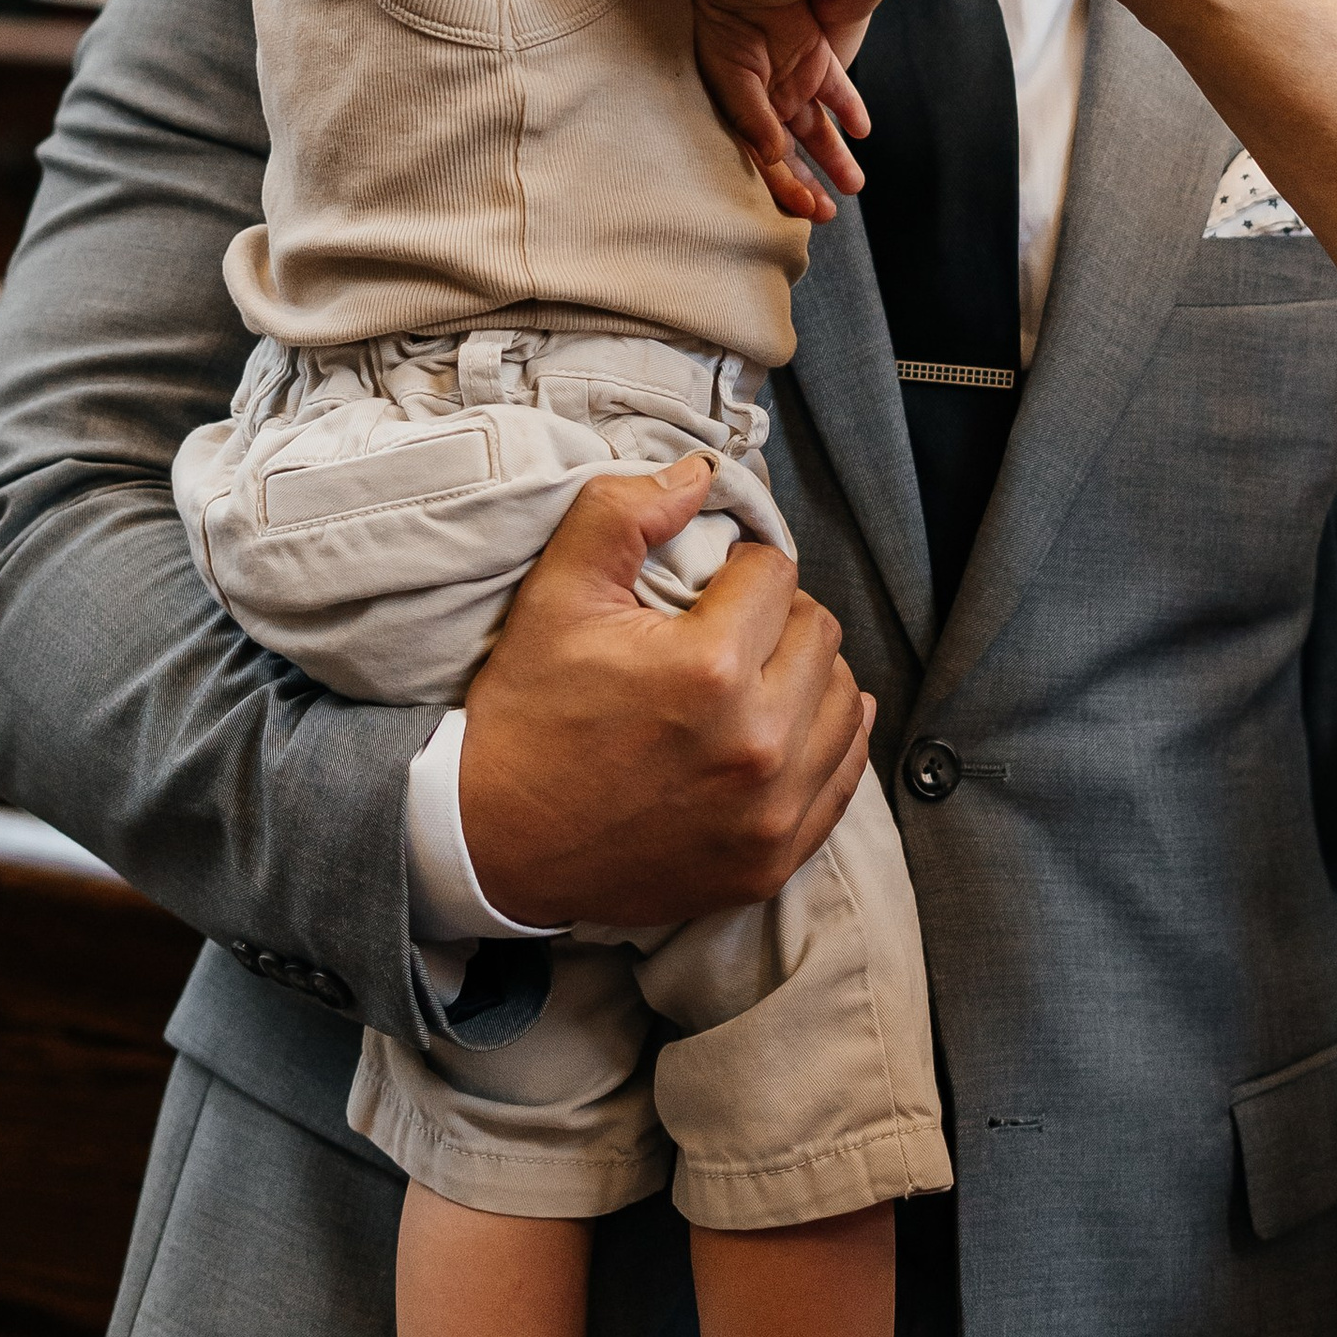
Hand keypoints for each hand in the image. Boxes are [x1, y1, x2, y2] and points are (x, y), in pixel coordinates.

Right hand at [461, 453, 873, 925]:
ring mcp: (770, 814)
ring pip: (843, 703)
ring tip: (757, 675)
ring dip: (807, 677)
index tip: (711, 586)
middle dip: (778, 617)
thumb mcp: (557, 594)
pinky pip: (843, 779)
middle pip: (819, 635)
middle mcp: (755, 746)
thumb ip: (624, 512)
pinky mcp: (771, 862)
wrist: (493, 843)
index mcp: (708, 669)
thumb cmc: (528, 714)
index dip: (740, 567)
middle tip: (731, 628)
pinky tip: (790, 723)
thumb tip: (700, 473)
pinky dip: (826, 742)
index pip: (775, 574)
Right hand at [688, 0, 909, 221]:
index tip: (805, 211)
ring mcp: (794, 83)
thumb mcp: (731, 76)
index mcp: (741, 113)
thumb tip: (775, 157)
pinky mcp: (817, 60)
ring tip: (854, 186)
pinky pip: (840, 92)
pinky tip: (862, 132)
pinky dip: (852, 112)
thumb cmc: (720, 27)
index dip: (784, 188)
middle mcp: (768, 104)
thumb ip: (753, 117)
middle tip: (828, 212)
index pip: (765, 162)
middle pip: (794, 154)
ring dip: (837, 159)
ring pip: (820, 131)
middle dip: (810, 184)